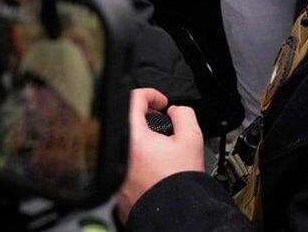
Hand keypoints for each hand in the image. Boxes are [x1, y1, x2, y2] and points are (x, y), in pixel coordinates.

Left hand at [116, 87, 203, 223]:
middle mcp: (118, 151)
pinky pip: (124, 162)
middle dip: (146, 118)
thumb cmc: (180, 180)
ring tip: (159, 148)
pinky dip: (136, 158)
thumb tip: (174, 110)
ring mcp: (115, 169)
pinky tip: (152, 166)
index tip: (161, 103)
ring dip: (141, 139)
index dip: (151, 95)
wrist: (175, 212)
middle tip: (162, 124)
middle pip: (127, 121)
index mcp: (132, 137)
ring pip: (125, 142)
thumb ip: (184, 114)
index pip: (132, 99)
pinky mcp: (116, 184)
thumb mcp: (192, 139)